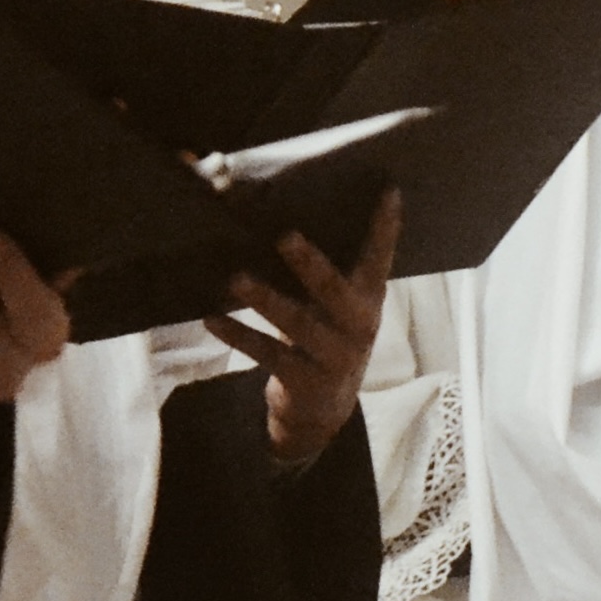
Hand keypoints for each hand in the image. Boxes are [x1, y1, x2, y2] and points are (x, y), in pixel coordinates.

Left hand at [205, 194, 399, 465]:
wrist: (324, 410)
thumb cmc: (327, 336)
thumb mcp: (340, 307)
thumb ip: (329, 272)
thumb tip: (290, 218)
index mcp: (369, 298)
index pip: (380, 256)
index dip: (385, 225)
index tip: (388, 190)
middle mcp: (359, 325)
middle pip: (334, 289)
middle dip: (310, 263)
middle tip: (285, 236)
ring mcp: (334, 356)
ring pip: (296, 323)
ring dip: (264, 299)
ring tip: (235, 279)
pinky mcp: (305, 380)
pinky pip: (267, 353)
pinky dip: (238, 334)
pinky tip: (212, 318)